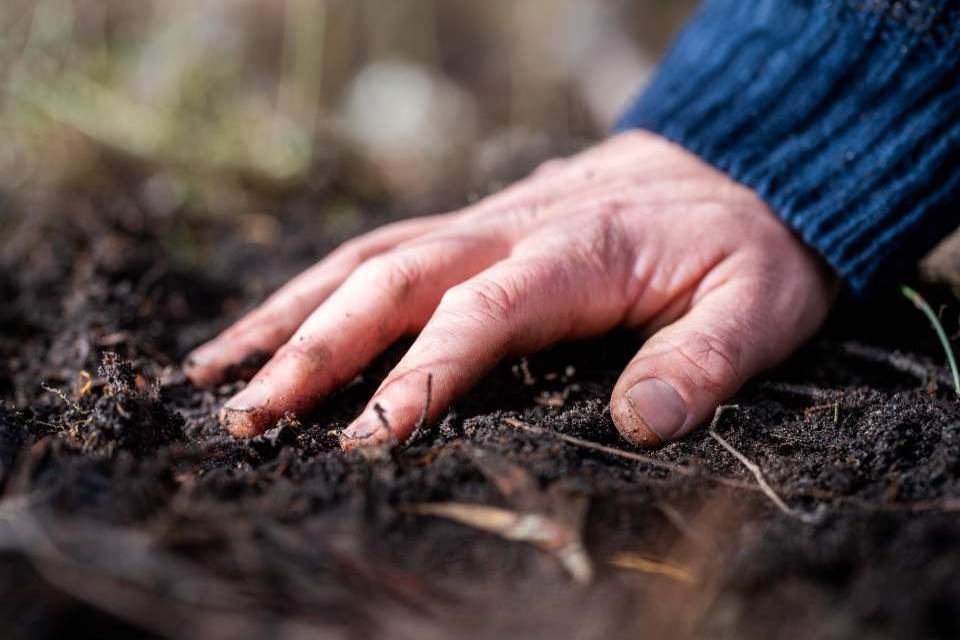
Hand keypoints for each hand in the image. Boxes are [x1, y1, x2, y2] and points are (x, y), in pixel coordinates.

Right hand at [185, 131, 837, 447]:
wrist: (739, 166)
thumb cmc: (747, 245)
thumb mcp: (757, 305)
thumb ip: (703, 362)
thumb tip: (641, 425)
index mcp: (577, 252)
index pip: (479, 314)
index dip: (420, 376)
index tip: (364, 441)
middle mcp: (511, 231)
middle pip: (392, 281)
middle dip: (313, 350)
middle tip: (246, 417)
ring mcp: (485, 225)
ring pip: (366, 262)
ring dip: (288, 316)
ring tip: (216, 374)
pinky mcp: (476, 232)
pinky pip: (381, 256)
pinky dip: (317, 292)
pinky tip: (274, 327)